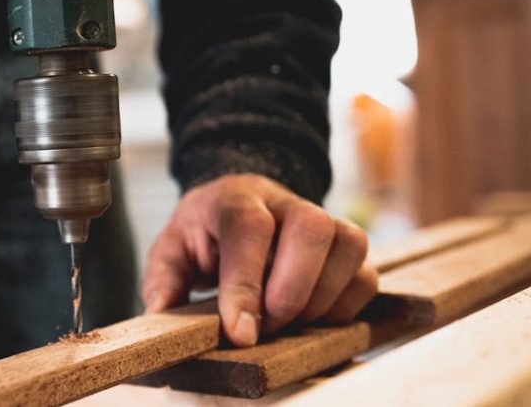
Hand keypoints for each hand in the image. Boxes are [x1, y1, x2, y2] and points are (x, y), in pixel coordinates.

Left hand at [141, 174, 377, 346]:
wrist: (240, 207)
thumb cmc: (205, 235)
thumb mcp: (172, 249)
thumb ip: (164, 278)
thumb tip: (164, 311)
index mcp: (236, 198)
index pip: (248, 227)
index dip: (246, 283)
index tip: (241, 332)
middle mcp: (286, 202)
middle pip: (312, 227)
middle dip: (291, 291)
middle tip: (266, 326)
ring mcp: (325, 220)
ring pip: (349, 246)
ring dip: (320, 299)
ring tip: (287, 321)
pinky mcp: (348, 248)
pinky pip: (366, 275)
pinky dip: (344, 306)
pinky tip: (312, 317)